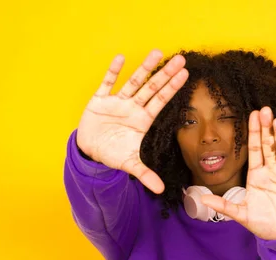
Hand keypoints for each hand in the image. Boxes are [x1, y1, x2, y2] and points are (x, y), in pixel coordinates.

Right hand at [76, 50, 188, 193]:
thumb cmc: (113, 153)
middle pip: (151, 88)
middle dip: (164, 74)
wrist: (90, 150)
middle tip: (180, 59)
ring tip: (157, 52)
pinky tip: (121, 59)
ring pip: (132, 82)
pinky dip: (113, 72)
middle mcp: (132, 107)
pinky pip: (107, 83)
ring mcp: (117, 102)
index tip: (185, 75)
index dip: (172, 88)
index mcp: (142, 120)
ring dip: (143, 68)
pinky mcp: (99, 100)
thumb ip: (145, 174)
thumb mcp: (129, 164)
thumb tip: (160, 191)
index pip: (160, 101)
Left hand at [201, 107, 275, 239]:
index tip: (252, 114)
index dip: (254, 132)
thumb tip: (201, 200)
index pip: (255, 149)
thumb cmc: (264, 225)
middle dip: (266, 128)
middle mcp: (271, 171)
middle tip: (265, 110)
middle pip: (269, 145)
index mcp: (256, 175)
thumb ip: (223, 206)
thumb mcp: (241, 214)